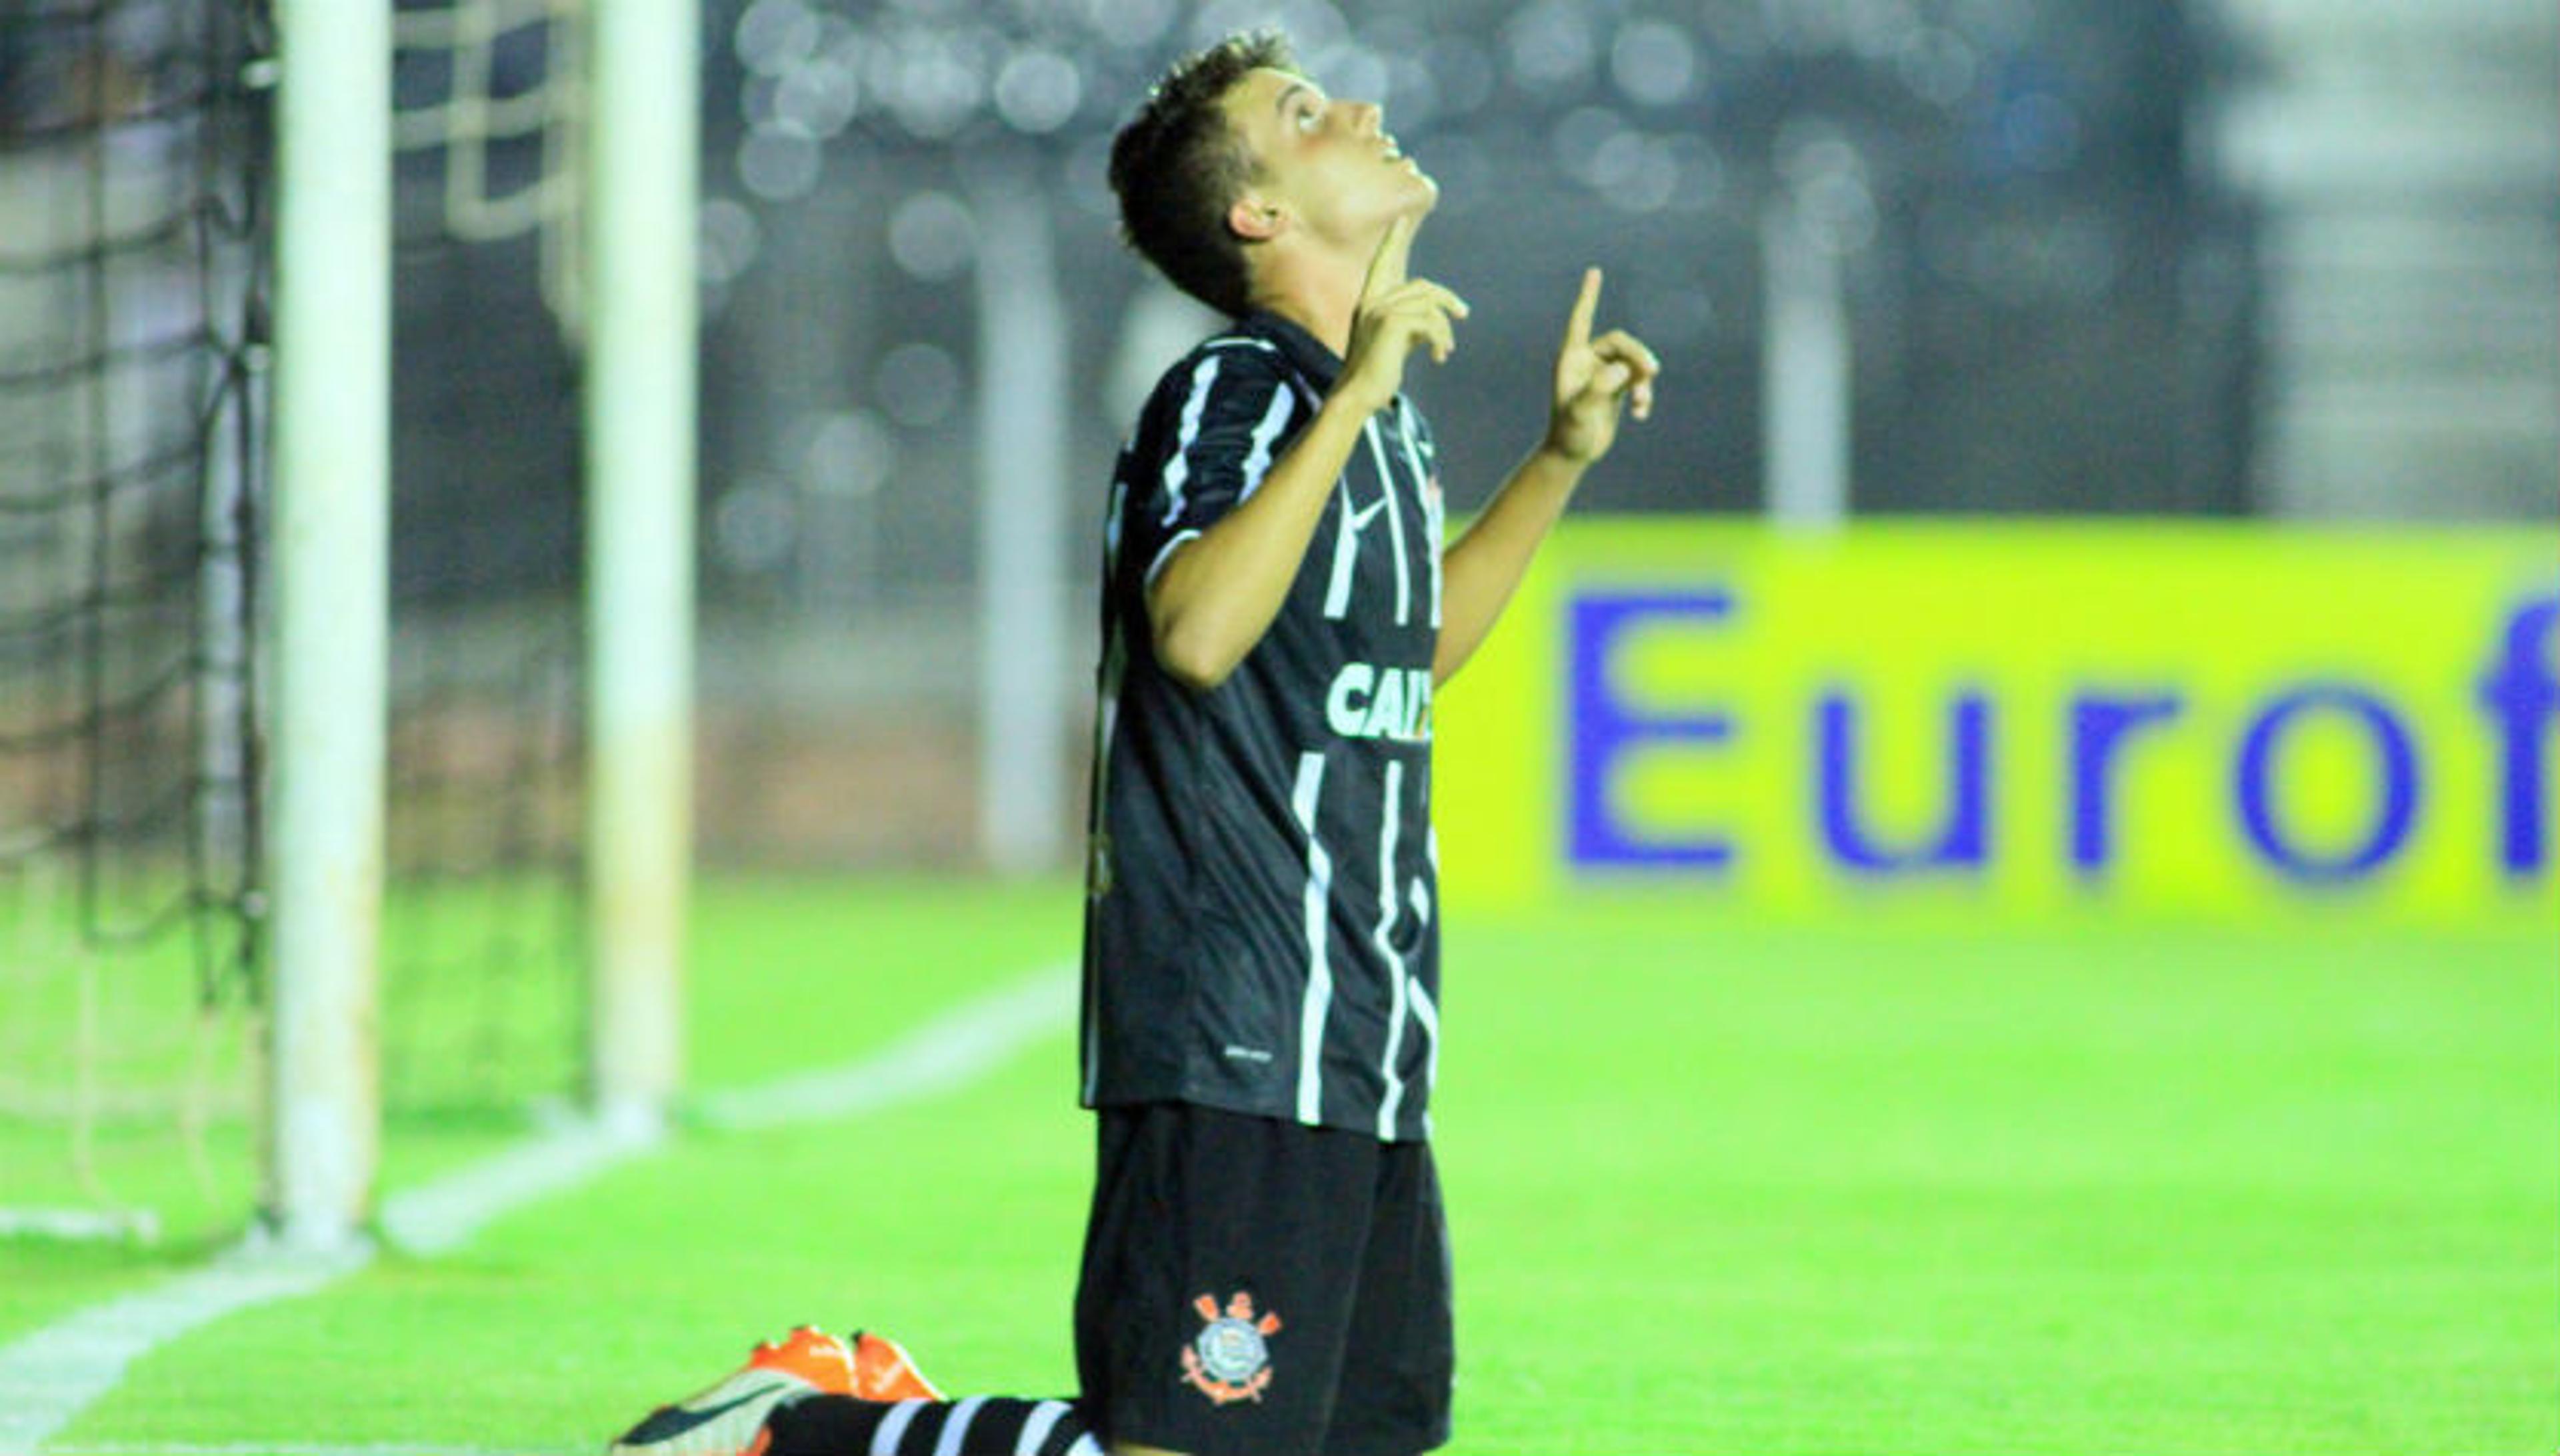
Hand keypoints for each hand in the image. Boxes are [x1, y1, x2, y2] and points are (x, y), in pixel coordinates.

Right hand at [1336, 213, 1469, 415]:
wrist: (1357, 396)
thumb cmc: (1376, 374)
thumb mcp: (1393, 342)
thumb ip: (1409, 323)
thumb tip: (1437, 318)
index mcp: (1368, 302)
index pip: (1382, 264)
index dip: (1392, 242)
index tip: (1400, 219)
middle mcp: (1372, 301)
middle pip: (1423, 286)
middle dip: (1447, 300)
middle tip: (1463, 315)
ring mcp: (1380, 310)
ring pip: (1430, 305)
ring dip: (1444, 330)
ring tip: (1444, 351)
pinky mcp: (1391, 323)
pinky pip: (1430, 321)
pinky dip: (1440, 339)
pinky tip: (1438, 357)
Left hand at [1543, 268, 1660, 464]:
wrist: (1573, 453)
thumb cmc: (1570, 432)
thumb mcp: (1581, 412)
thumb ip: (1599, 388)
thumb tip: (1623, 371)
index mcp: (1572, 357)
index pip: (1581, 320)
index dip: (1589, 296)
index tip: (1594, 271)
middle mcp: (1588, 360)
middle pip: (1622, 343)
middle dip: (1638, 356)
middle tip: (1652, 371)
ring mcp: (1603, 372)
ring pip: (1634, 362)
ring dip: (1642, 382)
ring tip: (1641, 406)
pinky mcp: (1617, 386)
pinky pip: (1639, 380)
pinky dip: (1644, 394)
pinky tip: (1641, 414)